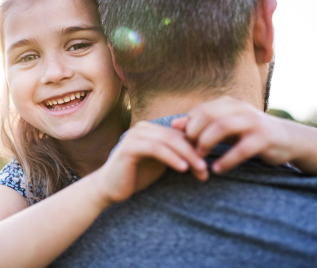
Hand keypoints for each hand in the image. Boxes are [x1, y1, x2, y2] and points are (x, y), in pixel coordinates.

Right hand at [93, 121, 207, 207]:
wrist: (109, 188)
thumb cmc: (136, 176)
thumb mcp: (161, 163)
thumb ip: (176, 155)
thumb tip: (203, 157)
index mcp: (151, 129)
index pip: (179, 134)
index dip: (196, 147)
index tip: (207, 166)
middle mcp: (143, 127)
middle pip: (176, 136)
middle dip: (194, 152)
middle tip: (206, 168)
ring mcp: (135, 135)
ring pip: (168, 140)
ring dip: (187, 155)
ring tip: (200, 169)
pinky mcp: (129, 146)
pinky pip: (155, 148)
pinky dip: (171, 157)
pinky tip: (183, 168)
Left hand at [172, 96, 295, 173]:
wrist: (287, 139)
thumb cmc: (248, 132)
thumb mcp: (223, 126)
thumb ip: (200, 125)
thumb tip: (173, 124)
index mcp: (228, 103)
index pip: (199, 110)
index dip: (188, 127)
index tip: (182, 143)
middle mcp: (240, 108)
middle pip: (207, 114)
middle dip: (194, 133)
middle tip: (188, 150)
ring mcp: (253, 122)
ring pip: (222, 127)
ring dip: (206, 143)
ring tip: (199, 158)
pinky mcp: (264, 138)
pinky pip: (241, 149)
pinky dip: (227, 160)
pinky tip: (217, 170)